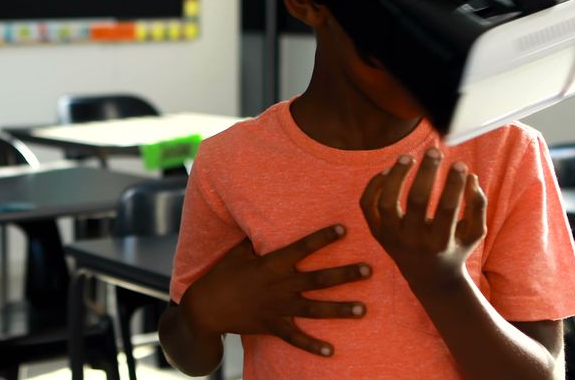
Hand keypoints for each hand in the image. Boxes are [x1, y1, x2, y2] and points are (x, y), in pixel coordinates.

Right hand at [181, 225, 370, 356]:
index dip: (322, 238)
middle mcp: (279, 285)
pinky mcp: (272, 327)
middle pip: (318, 280)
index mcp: (271, 264)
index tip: (344, 229)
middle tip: (368, 270)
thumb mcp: (238, 253)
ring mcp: (277, 308)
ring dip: (340, 310)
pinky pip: (296, 339)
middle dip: (344, 275)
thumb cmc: (222, 275)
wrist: (205, 308)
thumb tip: (265, 222)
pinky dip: (313, 346)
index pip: (301, 247)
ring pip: (314, 309)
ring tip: (363, 309)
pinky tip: (332, 351)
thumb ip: (256, 241)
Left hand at [359, 148, 486, 290]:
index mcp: (439, 243)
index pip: (447, 208)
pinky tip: (389, 171)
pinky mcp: (376, 232)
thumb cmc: (455, 247)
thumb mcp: (474, 232)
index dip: (454, 183)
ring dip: (396, 175)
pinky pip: (367, 205)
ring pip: (385, 202)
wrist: (428, 277)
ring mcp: (390, 238)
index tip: (461, 164)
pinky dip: (374, 185)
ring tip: (409, 157)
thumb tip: (470, 176)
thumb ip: (477, 205)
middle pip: (415, 200)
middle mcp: (412, 241)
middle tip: (435, 151)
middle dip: (426, 172)